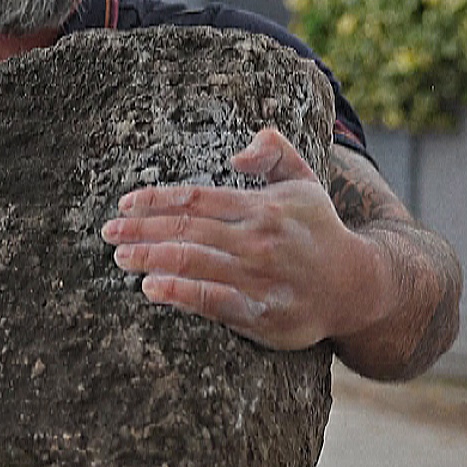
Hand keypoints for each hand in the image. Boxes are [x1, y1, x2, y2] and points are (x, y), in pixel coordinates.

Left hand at [100, 127, 386, 349]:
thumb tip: (239, 151)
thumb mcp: (303, 182)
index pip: (198, 198)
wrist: (358, 286)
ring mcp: (261, 278)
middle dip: (142, 230)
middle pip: (188, 230)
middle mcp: (260, 240)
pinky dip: (181, 294)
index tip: (124, 204)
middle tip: (109, 233)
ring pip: (195, 263)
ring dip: (152, 258)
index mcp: (263, 207)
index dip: (156, 199)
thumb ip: (274, 152)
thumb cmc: (318, 231)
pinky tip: (151, 289)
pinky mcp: (263, 315)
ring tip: (121, 257)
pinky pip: (214, 302)